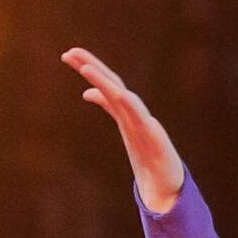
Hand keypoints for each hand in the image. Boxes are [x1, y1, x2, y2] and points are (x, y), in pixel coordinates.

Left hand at [63, 47, 185, 213]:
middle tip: (69, 53)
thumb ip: (108, 106)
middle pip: (112, 84)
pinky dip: (131, 106)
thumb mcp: (122, 126)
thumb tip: (86, 93)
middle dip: (92, 67)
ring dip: (105, 83)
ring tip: (87, 70)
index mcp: (125, 112)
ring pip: (123, 99)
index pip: (106, 83)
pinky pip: (142, 121)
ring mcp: (145, 125)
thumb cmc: (148, 155)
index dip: (89, 67)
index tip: (69, 54)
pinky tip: (121, 95)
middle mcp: (134, 114)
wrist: (168, 185)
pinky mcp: (156, 140)